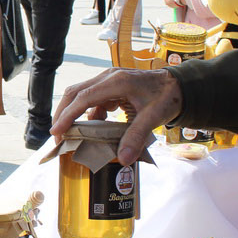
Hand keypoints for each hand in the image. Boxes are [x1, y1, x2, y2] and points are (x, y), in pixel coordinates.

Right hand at [52, 68, 180, 165]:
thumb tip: (123, 159)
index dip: (68, 115)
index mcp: (117, 82)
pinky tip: (92, 129)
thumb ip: (137, 137)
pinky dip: (87, 114)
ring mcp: (109, 80)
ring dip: (73, 114)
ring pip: (81, 95)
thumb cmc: (168, 97)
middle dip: (63, 114)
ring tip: (70, 136)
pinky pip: (92, 99)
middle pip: (75, 93)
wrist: (179, 85)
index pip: (84, 98)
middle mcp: (109, 77)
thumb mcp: (154, 117)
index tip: (57, 132)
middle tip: (57, 136)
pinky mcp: (111, 86)